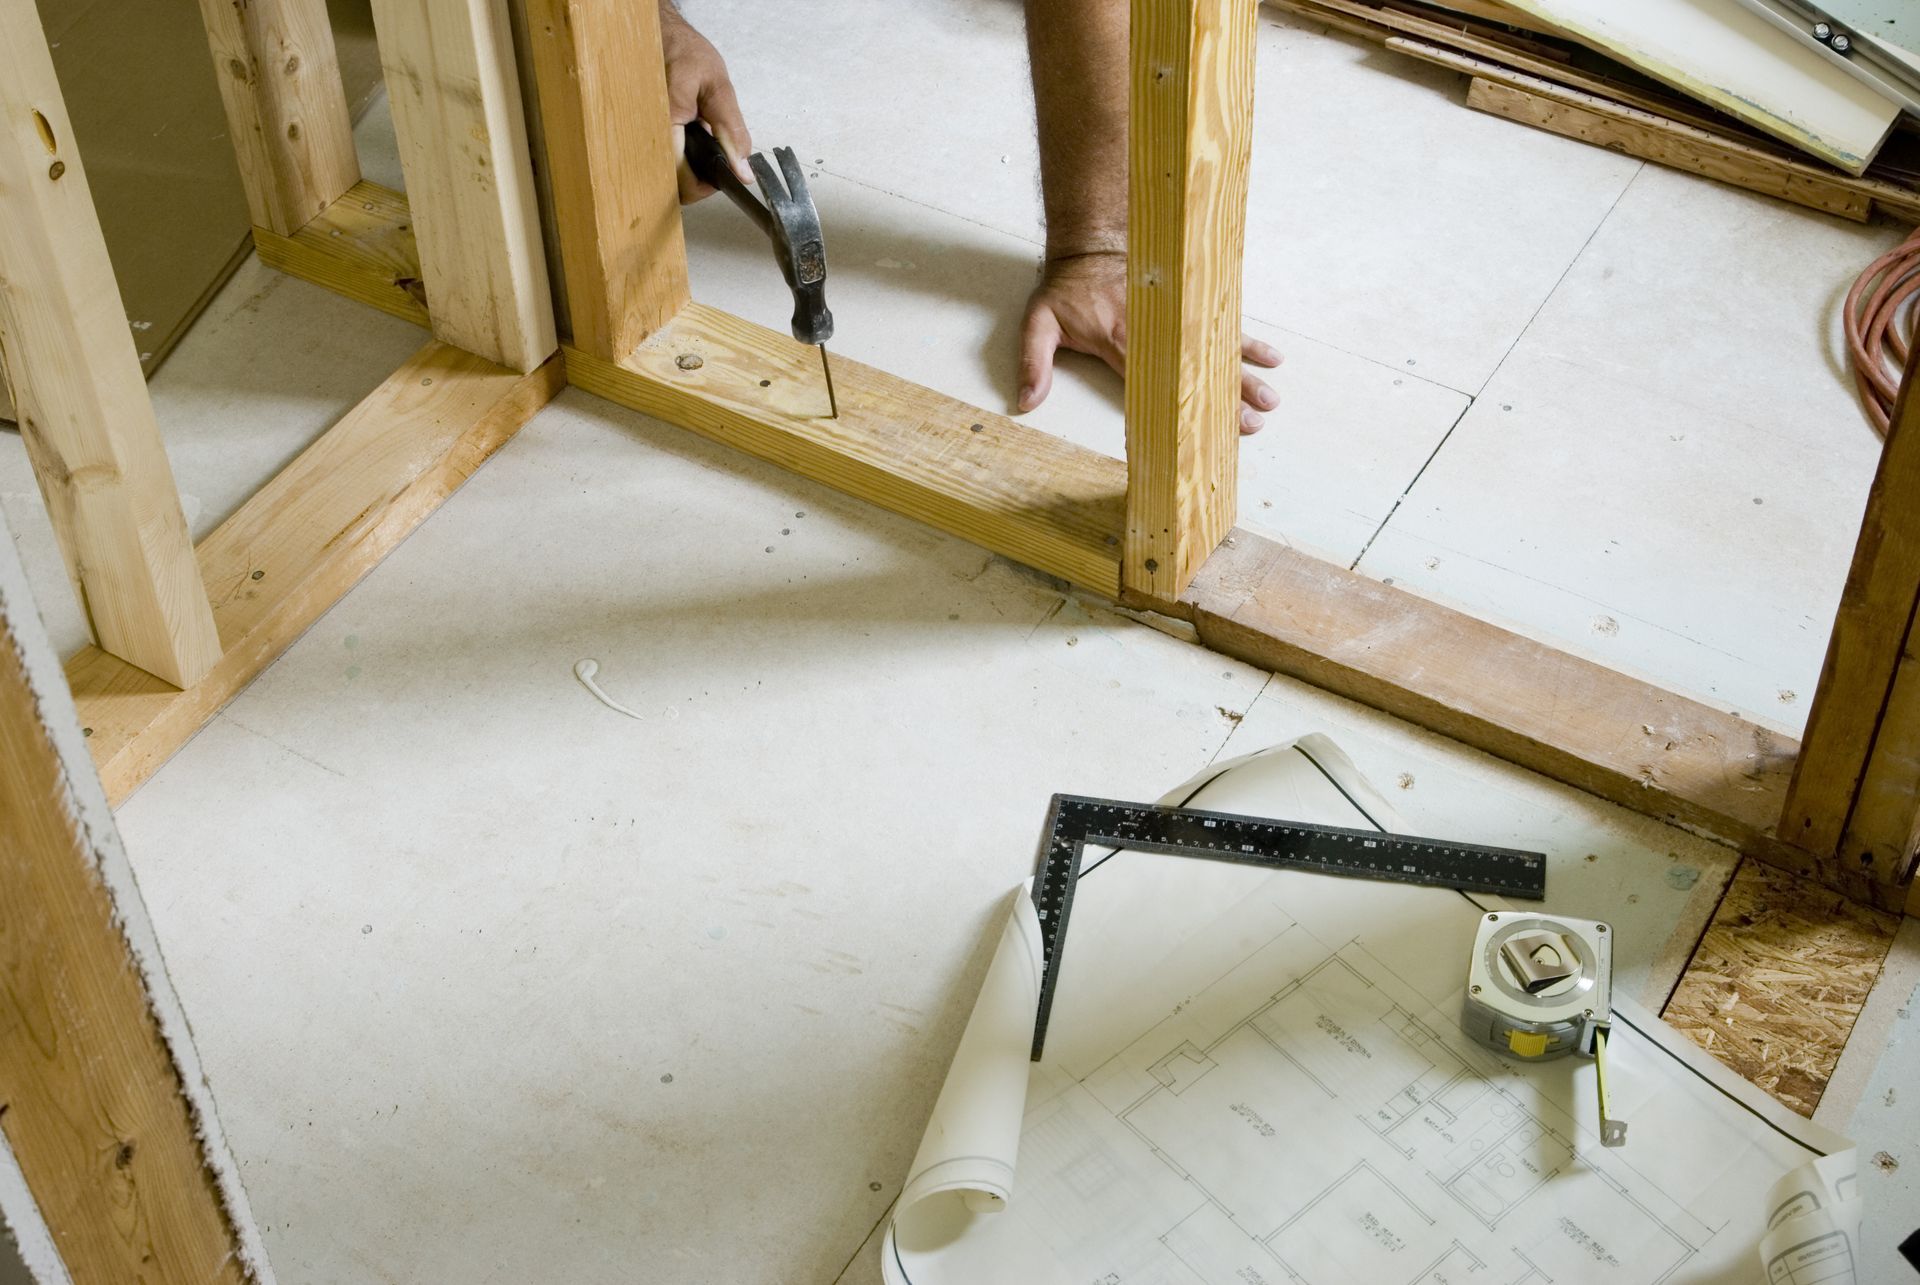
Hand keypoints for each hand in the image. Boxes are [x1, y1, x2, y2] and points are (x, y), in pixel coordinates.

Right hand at [659, 4, 751, 203]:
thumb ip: (731, 131)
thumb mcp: (719, 88)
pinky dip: (679, 159)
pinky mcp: (644, 136)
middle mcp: (647, 135)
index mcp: (665, 123)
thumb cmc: (686, 54)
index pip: (681, 181)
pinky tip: (689, 140)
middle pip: (670, 185)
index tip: (721, 179)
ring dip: (687, 171)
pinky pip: (661, 162)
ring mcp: (642, 137)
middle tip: (713, 160)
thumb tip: (742, 169)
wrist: (661, 36)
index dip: (704, 188)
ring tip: (701, 144)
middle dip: (695, 181)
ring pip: (665, 177)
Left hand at [1017, 251, 1281, 432]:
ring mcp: (1176, 316)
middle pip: (1197, 369)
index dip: (1181, 404)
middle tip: (1255, 420)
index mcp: (1122, 341)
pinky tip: (1270, 357)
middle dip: (1228, 395)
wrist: (1089, 242)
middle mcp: (1156, 330)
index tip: (1201, 426)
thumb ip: (1033, 362)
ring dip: (1245, 373)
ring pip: (1215, 348)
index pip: (1156, 381)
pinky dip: (1246, 339)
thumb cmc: (1066, 288)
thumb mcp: (1039, 322)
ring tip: (1271, 396)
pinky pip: (1220, 324)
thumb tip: (1027, 402)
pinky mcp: (1186, 305)